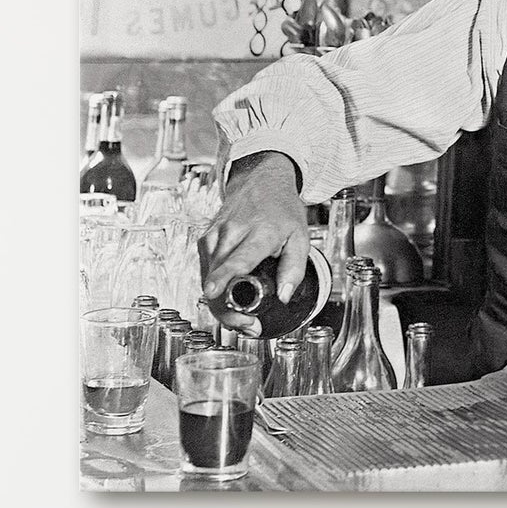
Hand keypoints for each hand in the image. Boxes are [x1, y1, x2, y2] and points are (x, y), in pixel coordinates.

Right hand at [196, 152, 309, 335]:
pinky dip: (215, 290)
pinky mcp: (205, 239)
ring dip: (221, 304)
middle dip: (228, 308)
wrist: (261, 182)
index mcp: (259, 231)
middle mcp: (232, 232)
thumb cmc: (282, 210)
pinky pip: (205, 270)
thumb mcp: (301, 237)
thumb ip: (294, 269)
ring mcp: (215, 234)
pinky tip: (229, 301)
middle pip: (218, 276)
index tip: (213, 292)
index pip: (238, 257)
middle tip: (248, 326)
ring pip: (207, 277)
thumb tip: (283, 297)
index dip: (224, 277)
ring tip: (243, 319)